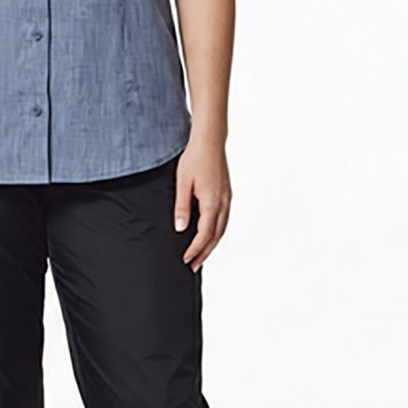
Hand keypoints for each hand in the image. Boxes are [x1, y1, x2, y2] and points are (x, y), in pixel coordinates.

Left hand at [174, 138, 230, 271]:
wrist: (210, 141)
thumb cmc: (194, 159)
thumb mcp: (182, 183)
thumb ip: (181, 207)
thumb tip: (181, 228)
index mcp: (212, 202)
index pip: (204, 234)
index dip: (194, 249)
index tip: (185, 260)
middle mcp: (223, 203)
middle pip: (215, 236)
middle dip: (204, 253)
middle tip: (192, 266)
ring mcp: (227, 199)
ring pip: (222, 229)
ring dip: (211, 245)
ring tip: (200, 256)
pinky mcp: (226, 194)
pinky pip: (224, 220)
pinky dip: (217, 232)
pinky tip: (210, 235)